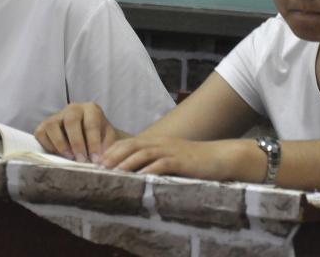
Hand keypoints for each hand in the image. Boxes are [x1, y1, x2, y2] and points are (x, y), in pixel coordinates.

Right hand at [34, 102, 124, 162]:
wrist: (91, 139)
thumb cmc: (101, 139)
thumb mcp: (109, 141)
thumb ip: (106, 149)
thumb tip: (100, 162)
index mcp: (91, 109)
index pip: (91, 123)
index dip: (93, 142)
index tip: (96, 159)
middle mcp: (73, 108)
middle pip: (71, 122)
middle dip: (76, 143)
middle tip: (81, 160)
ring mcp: (57, 115)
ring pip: (52, 125)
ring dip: (60, 144)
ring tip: (70, 158)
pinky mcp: (45, 125)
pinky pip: (41, 133)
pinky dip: (48, 145)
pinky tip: (59, 155)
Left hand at [102, 136, 263, 182]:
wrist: (221, 157)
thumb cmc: (196, 160)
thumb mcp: (173, 157)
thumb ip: (156, 161)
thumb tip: (138, 172)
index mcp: (158, 142)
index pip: (130, 142)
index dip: (114, 150)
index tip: (99, 160)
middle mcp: (162, 143)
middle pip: (132, 145)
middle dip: (114, 155)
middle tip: (99, 166)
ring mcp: (171, 151)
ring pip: (143, 153)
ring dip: (126, 162)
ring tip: (113, 172)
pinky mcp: (181, 161)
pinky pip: (161, 164)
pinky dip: (148, 170)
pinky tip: (139, 178)